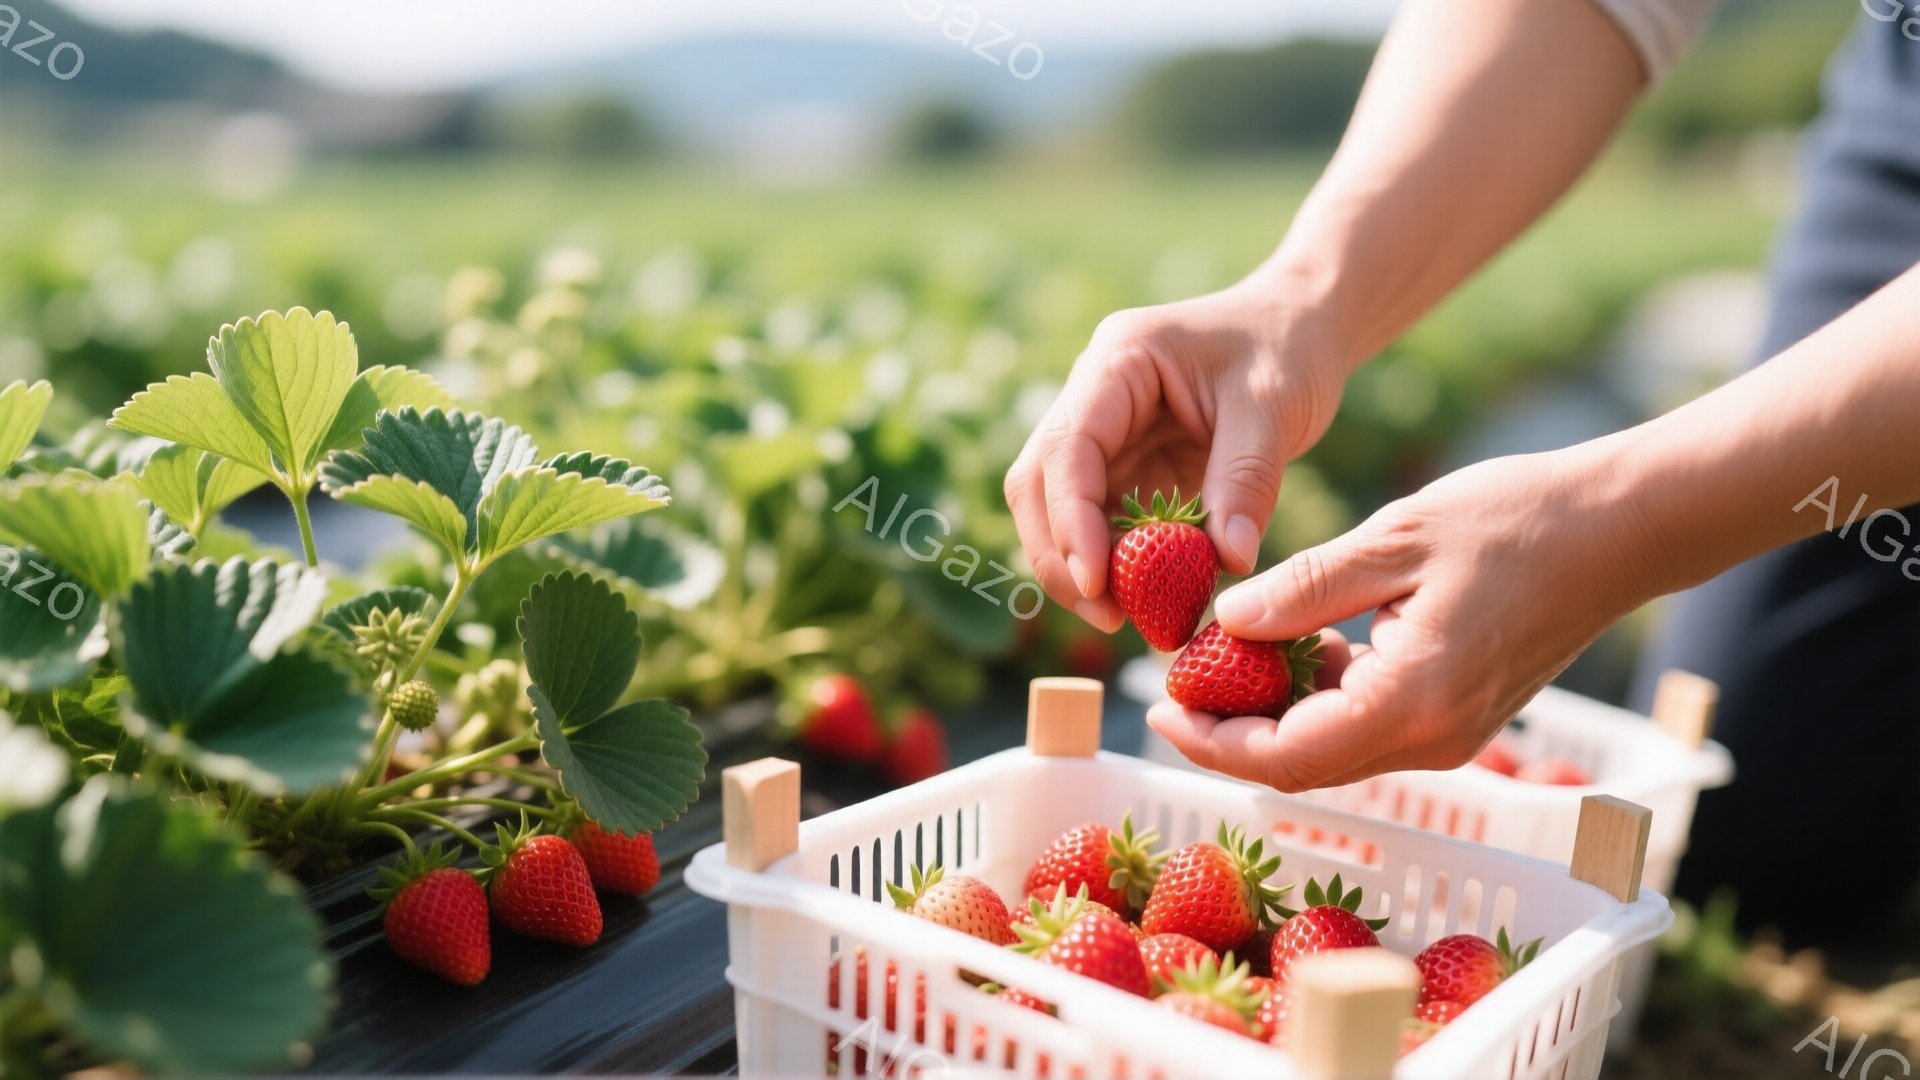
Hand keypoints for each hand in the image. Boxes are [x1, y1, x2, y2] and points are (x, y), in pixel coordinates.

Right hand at [1004, 281, 1348, 630]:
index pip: (1068, 446)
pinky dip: (1117, 565)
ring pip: (1057, 511)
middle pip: (1039, 484)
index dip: (1071, 518)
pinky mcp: (1125, 468)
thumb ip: (1247, 479)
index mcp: (1118, 362)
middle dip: (1060, 555)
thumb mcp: (1276, 407)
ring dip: (1082, 568)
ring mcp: (1104, 435)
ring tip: (1128, 618)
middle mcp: (1093, 397)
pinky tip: (1149, 599)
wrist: (1299, 328)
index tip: (1095, 582)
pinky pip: (1102, 524)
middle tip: (1107, 616)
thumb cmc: (1287, 348)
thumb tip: (1229, 561)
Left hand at [1148, 447, 1665, 790]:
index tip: (1158, 705)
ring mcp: (1450, 734)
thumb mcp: (1392, 538)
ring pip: (1333, 750)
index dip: (1212, 739)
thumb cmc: (1515, 519)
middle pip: (1302, 766)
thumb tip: (1222, 622)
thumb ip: (1303, 590)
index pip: (1285, 754)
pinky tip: (1287, 648)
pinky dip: (1318, 700)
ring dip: (1271, 716)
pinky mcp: (1458, 716)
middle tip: (1172, 686)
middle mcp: (1432, 738)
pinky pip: (1368, 727)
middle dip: (1230, 734)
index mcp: (1411, 701)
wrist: (1621, 528)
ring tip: (1215, 660)